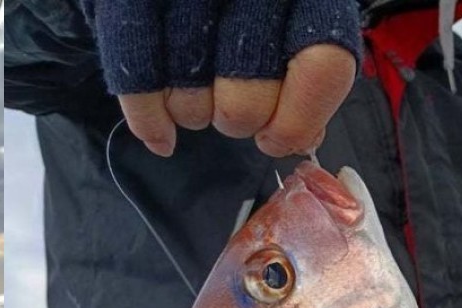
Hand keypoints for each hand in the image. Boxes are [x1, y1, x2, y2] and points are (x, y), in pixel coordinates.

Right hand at [121, 44, 355, 158]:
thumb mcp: (294, 15)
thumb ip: (306, 73)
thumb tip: (299, 139)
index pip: (322, 67)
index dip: (298, 120)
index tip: (278, 137)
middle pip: (246, 103)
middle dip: (237, 122)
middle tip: (231, 104)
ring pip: (192, 102)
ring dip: (193, 115)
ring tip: (197, 93)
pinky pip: (140, 82)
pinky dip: (149, 121)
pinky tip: (161, 137)